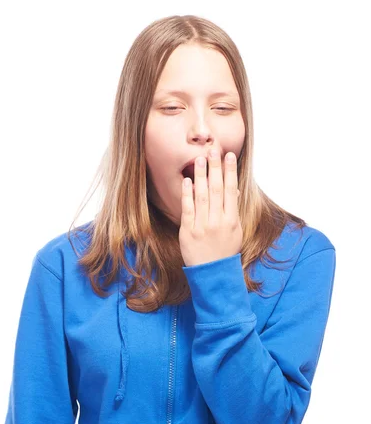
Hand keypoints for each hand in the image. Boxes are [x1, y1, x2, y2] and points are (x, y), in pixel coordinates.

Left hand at [179, 148, 242, 266]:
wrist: (213, 274)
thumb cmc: (225, 251)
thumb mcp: (236, 232)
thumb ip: (233, 210)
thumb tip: (233, 190)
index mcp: (232, 220)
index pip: (231, 190)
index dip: (230, 172)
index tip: (228, 156)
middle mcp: (218, 222)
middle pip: (217, 189)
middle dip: (215, 168)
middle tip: (213, 150)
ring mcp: (202, 226)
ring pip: (202, 196)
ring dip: (201, 175)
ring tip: (199, 159)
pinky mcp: (188, 232)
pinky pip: (188, 209)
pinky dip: (188, 193)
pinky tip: (188, 180)